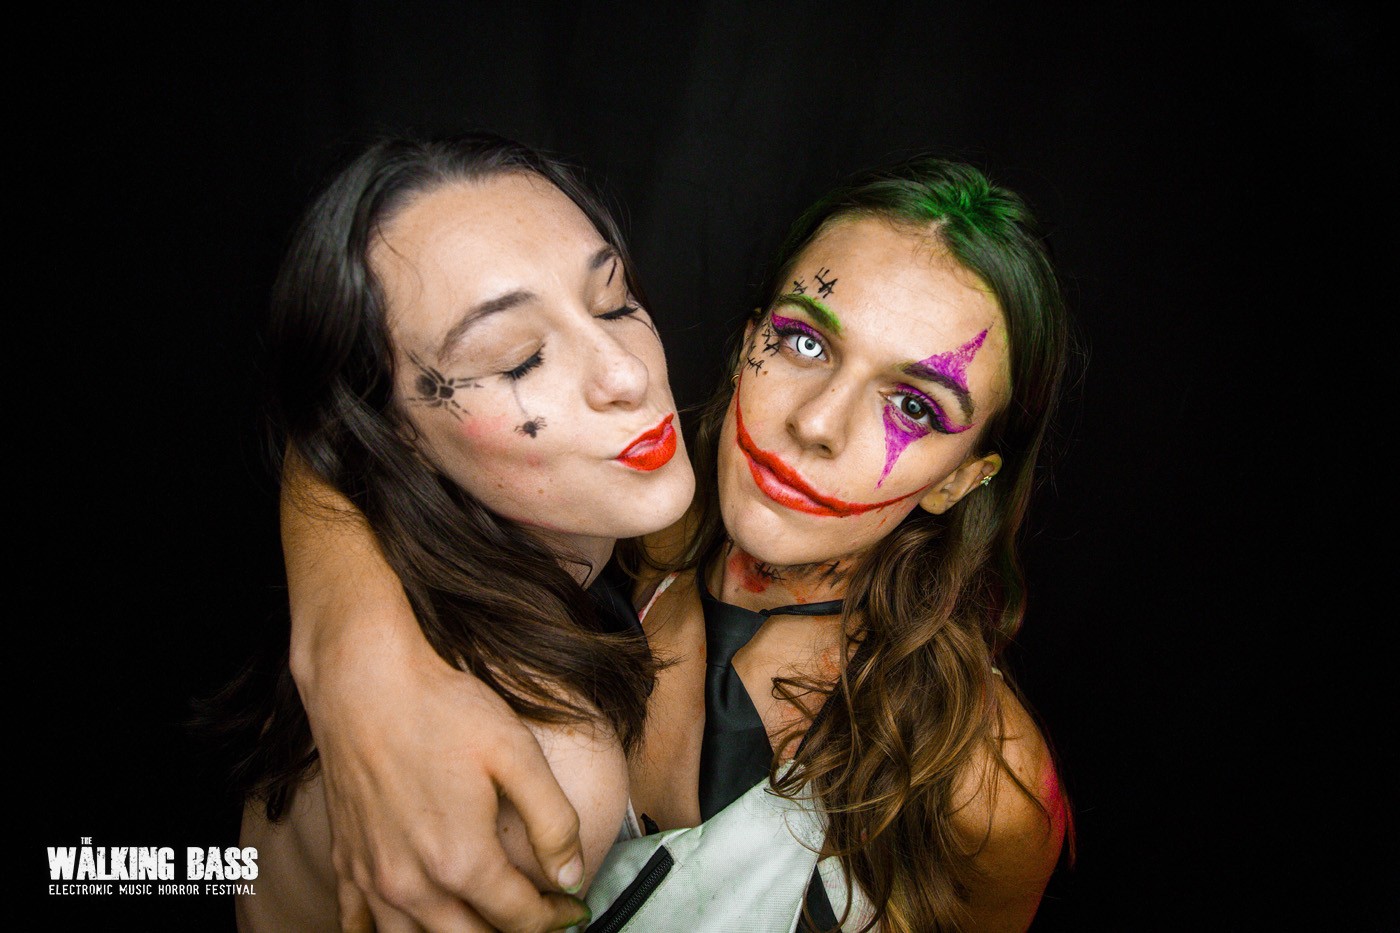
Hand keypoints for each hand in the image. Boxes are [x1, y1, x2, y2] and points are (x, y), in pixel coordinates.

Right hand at [298, 626, 591, 932]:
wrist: (364, 680)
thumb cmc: (441, 709)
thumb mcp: (517, 754)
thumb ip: (553, 822)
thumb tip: (570, 876)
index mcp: (461, 860)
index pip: (519, 917)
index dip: (554, 918)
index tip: (572, 909)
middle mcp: (412, 882)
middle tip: (538, 918)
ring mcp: (372, 876)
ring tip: (484, 925)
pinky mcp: (345, 859)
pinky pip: (358, 925)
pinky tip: (406, 930)